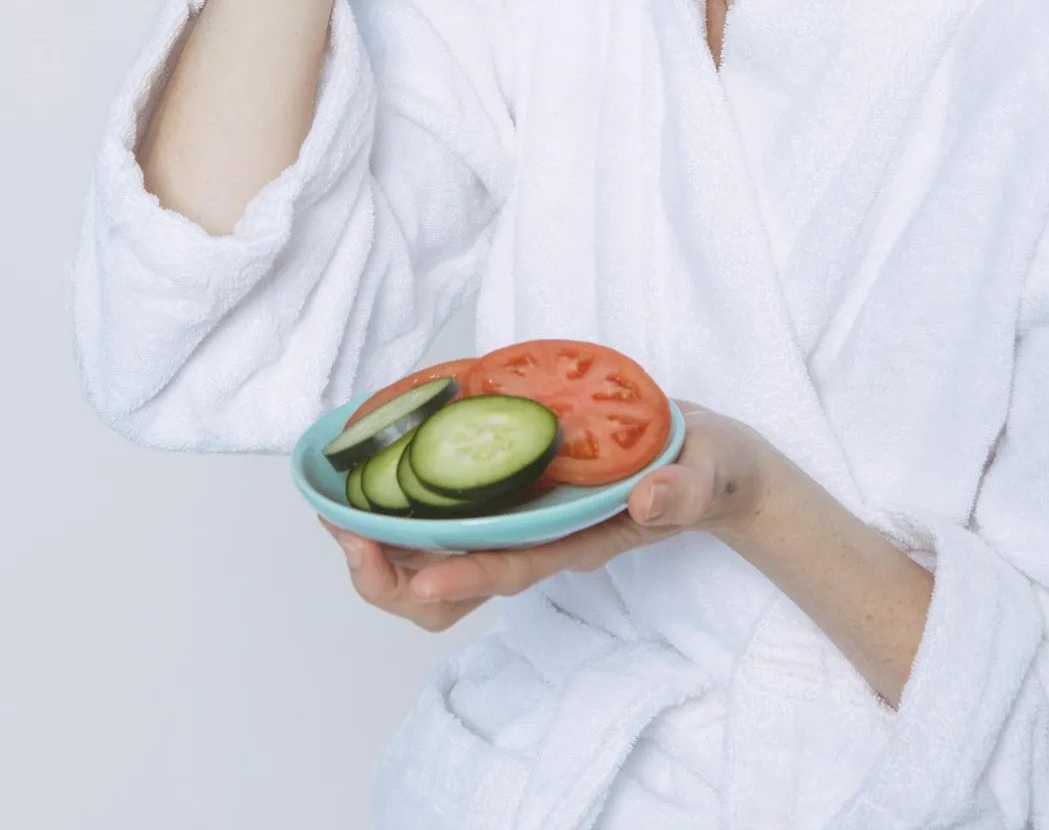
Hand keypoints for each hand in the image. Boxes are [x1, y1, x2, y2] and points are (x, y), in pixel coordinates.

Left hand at [319, 399, 770, 631]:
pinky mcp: (514, 495)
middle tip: (343, 529)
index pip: (512, 570)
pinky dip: (404, 503)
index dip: (462, 577)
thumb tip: (650, 499)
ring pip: (436, 559)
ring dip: (380, 545)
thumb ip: (683, 490)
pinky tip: (377, 471)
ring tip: (334, 509)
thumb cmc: (709, 470)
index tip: (417, 579)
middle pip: (452, 588)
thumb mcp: (710, 472)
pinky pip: (447, 517)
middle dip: (391, 575)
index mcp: (579, 540)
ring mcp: (522, 523)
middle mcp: (539, 540)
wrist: (711, 464)